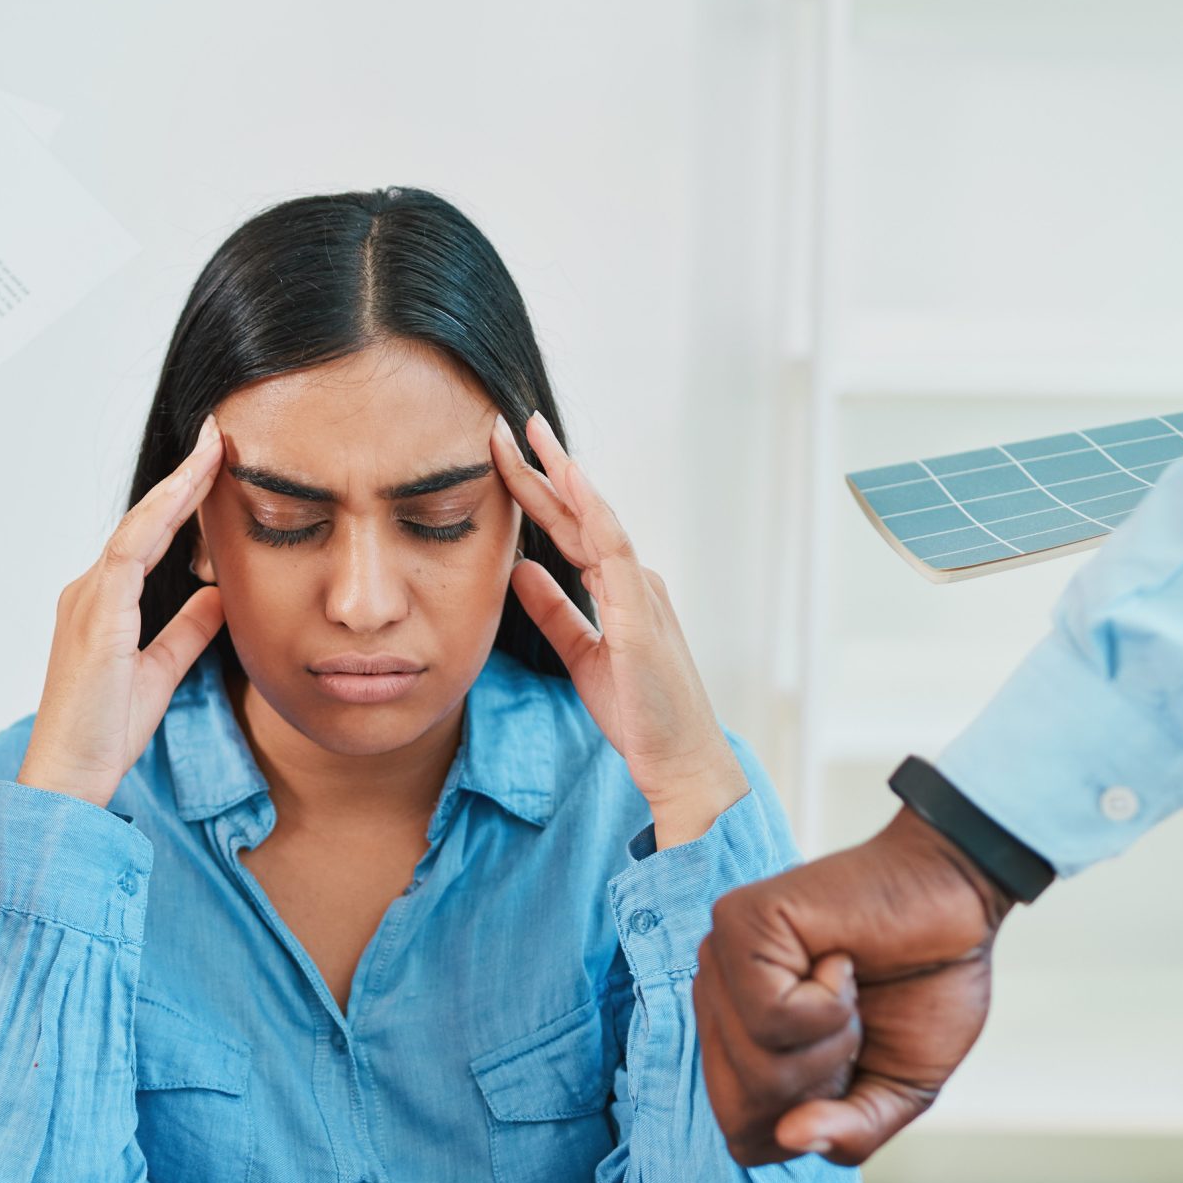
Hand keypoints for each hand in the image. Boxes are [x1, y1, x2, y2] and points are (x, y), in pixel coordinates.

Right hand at [15, 417, 228, 807]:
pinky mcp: (96, 616)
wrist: (70, 774)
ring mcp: (88, 600)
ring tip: (213, 450)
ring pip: (137, 527)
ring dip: (176, 487)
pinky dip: (158, 519)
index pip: (148, 537)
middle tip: (220, 435)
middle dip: (183, 477)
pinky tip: (186, 493)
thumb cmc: (105, 731)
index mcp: (104, 604)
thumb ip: (188, 630)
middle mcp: (89, 591)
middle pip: (143, 521)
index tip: (216, 463)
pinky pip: (129, 553)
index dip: (181, 499)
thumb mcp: (164, 671)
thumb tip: (221, 595)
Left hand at [491, 411, 747, 847]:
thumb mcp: (580, 655)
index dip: (536, 492)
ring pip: (598, 520)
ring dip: (565, 476)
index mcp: (617, 590)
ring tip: (532, 436)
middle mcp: (632, 580)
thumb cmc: (638, 712)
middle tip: (508, 422)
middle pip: (579, 513)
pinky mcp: (641, 616)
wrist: (680, 760)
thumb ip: (553, 611)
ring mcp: (640, 593)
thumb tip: (519, 568)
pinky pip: (615, 553)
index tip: (502, 455)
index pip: (568, 530)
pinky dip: (594, 514)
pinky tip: (572, 483)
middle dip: (543, 466)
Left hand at [694, 808, 1014, 1165]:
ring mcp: (718, 963)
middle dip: (820, 1089)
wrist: (961, 900)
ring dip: (832, 1043)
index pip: (743, 1138)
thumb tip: (792, 1138)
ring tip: (849, 987)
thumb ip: (851, 1134)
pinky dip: (828, 1004)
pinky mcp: (735, 926)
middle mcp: (717, 1005)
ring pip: (755, 1067)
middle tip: (855, 1026)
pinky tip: (840, 960)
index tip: (853, 1064)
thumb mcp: (899, 1089)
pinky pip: (768, 1017)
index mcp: (741, 1046)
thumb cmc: (926, 983)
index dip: (811, 1123)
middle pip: (742, 1113)